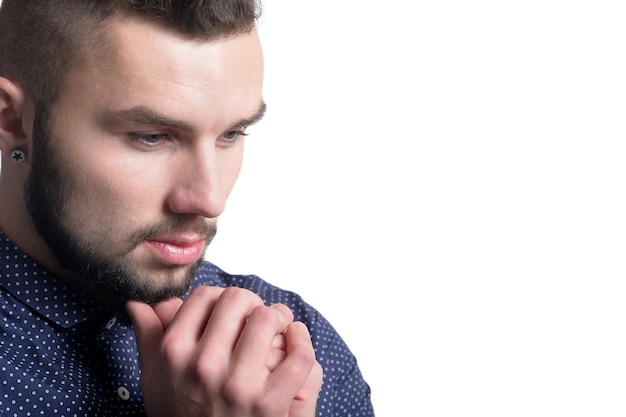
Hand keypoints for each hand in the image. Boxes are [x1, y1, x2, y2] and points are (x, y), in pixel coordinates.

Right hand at [126, 286, 322, 416]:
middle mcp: (204, 365)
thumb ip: (148, 336)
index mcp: (174, 352)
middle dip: (250, 303)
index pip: (205, 295)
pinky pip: (298, 356)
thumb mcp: (153, 378)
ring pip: (268, 318)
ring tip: (278, 325)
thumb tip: (140, 302)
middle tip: (254, 315)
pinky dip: (302, 340)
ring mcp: (237, 384)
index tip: (227, 310)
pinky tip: (296, 338)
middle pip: (238, 299)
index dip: (219, 297)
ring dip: (278, 317)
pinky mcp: (268, 403)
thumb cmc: (177, 415)